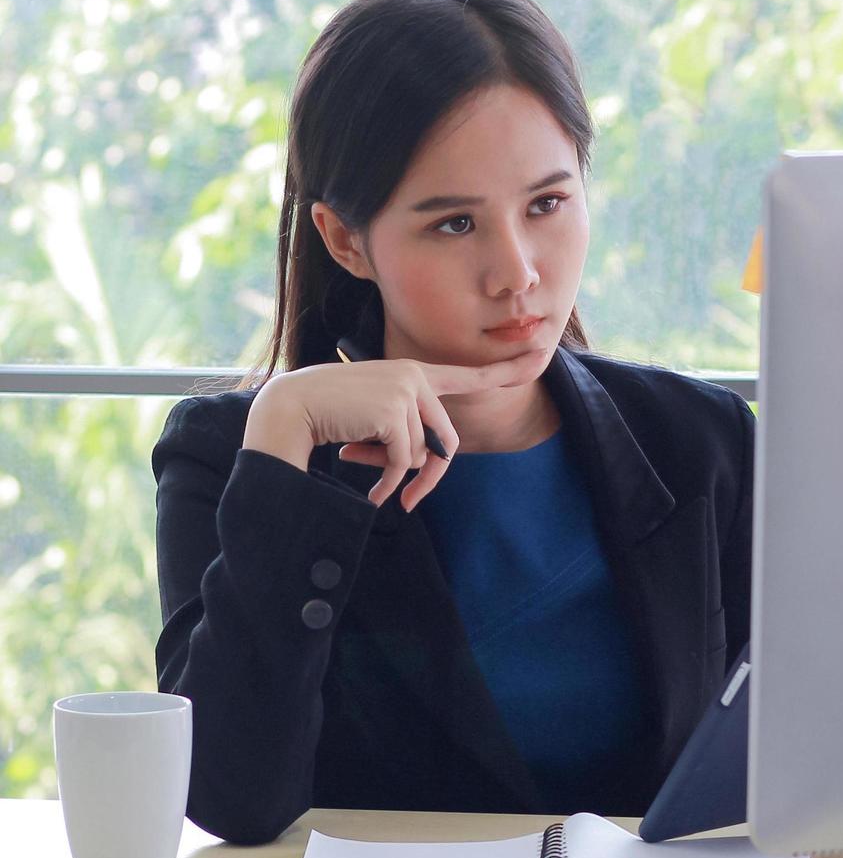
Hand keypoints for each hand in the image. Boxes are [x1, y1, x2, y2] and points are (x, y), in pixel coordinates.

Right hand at [242, 348, 550, 509]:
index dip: (507, 369)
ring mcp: (406, 390)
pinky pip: (405, 461)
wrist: (289, 408)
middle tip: (406, 501)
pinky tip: (365, 482)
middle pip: (444, 439)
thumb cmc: (326, 415)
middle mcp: (415, 376)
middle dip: (428, 478)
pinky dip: (387, 481)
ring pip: (422, 453)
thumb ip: (405, 432)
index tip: (539, 356)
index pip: (468, 374)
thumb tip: (427, 464)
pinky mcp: (395, 410)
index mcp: (412, 375)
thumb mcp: (373, 420)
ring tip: (365, 475)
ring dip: (395, 477)